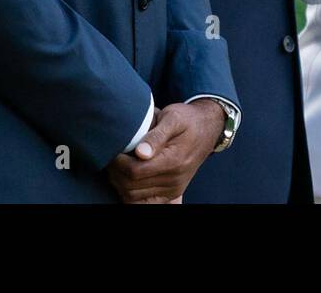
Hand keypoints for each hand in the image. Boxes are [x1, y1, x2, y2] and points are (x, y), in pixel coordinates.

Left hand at [105, 100, 223, 203]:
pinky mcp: (173, 193)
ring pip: (134, 197)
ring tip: (119, 164)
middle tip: (113, 155)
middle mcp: (174, 179)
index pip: (134, 171)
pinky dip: (131, 194)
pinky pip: (145, 203)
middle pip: (131, 187)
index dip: (118, 162)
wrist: (207, 128)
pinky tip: (129, 178)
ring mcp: (173, 189)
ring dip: (121, 183)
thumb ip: (156, 135)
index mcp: (173, 161)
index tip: (114, 149)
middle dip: (116, 172)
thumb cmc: (187, 119)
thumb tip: (140, 152)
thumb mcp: (172, 117)